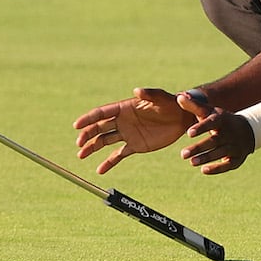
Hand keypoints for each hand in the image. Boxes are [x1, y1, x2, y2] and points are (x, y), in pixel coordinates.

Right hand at [74, 88, 191, 173]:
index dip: (88, 119)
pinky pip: (118, 155)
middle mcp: (123, 121)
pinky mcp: (135, 145)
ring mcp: (128, 134)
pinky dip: (108, 162)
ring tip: (81, 156)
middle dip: (87, 135)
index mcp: (125, 108)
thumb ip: (150, 94)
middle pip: (99, 128)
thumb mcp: (162, 98)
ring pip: (104, 141)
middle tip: (79, 145)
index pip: (102, 113)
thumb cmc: (172, 104)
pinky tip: (99, 170)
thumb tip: (136, 90)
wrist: (183, 118)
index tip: (77, 126)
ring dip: (92, 147)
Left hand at [177, 92, 254, 174]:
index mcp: (222, 120)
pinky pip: (228, 165)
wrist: (247, 130)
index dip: (201, 127)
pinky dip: (217, 168)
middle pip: (215, 141)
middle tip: (182, 154)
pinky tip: (203, 170)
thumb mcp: (210, 111)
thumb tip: (178, 97)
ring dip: (206, 158)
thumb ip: (194, 106)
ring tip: (191, 162)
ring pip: (220, 153)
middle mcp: (230, 133)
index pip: (212, 122)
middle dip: (199, 148)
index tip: (189, 133)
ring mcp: (235, 146)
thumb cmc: (221, 121)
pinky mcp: (237, 159)